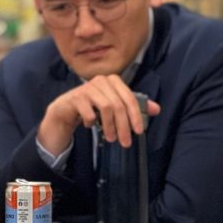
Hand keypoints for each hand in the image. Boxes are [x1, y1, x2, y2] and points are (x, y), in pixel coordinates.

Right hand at [38, 74, 160, 153]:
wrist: (65, 109)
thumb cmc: (93, 107)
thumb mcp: (114, 107)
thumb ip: (134, 106)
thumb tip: (157, 109)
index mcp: (114, 81)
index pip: (130, 98)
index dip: (136, 115)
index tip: (139, 131)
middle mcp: (101, 80)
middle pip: (119, 104)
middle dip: (124, 126)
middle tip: (125, 142)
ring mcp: (87, 88)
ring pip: (106, 107)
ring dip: (110, 126)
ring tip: (110, 138)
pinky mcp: (75, 97)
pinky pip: (89, 113)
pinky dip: (92, 122)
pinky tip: (90, 125)